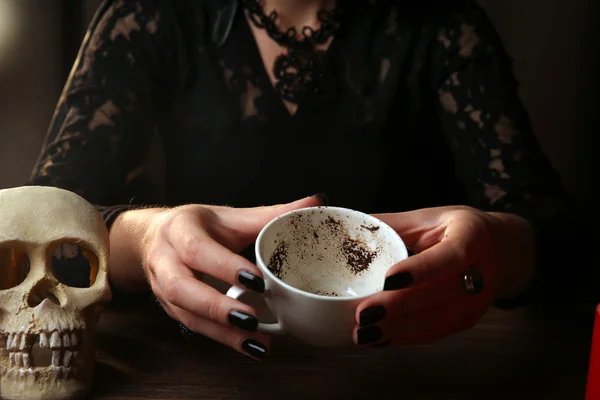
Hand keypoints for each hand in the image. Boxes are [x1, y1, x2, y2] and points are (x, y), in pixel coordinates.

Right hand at [138, 195, 325, 358]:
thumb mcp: (230, 216)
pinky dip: (222, 339)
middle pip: (181, 288)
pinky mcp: (170, 308)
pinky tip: (249, 346)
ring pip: (186, 314)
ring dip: (221, 332)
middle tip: (250, 320)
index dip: (225, 267)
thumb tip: (316, 201)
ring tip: (256, 342)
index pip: (198, 250)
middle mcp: (164, 260)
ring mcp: (162, 287)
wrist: (154, 237)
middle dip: (216, 307)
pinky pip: (193, 327)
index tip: (257, 282)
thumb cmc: (197, 226)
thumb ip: (271, 214)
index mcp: (180, 230)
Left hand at [353, 206, 535, 346]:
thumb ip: (389, 225)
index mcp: (472, 235)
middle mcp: (481, 270)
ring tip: (364, 333)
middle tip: (364, 314)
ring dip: (399, 330)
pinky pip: (436, 332)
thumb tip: (342, 227)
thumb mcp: (428, 218)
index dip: (421, 269)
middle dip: (399, 307)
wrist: (501, 250)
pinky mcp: (468, 319)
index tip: (388, 278)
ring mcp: (478, 299)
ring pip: (438, 320)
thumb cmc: (455, 229)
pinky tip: (380, 339)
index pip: (450, 256)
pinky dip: (407, 337)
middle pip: (440, 294)